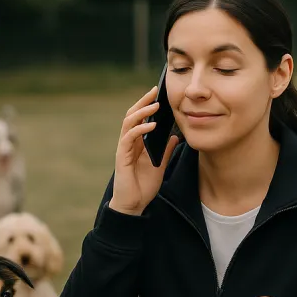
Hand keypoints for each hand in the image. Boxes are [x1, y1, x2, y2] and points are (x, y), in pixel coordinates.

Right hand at [108, 86, 180, 215]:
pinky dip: (140, 129)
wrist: (133, 205)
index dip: (147, 105)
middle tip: (154, 91)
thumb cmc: (143, 186)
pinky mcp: (121, 157)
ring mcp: (124, 149)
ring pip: (129, 123)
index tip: (158, 94)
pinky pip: (129, 138)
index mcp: (136, 143)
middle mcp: (128, 143)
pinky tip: (151, 126)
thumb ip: (165, 151)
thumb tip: (175, 137)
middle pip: (132, 115)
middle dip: (143, 102)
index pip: (139, 119)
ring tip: (155, 106)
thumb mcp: (160, 166)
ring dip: (142, 112)